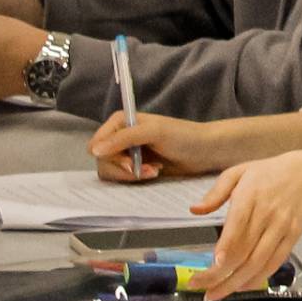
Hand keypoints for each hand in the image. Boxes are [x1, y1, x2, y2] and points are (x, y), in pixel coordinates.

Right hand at [90, 112, 229, 181]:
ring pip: (111, 172)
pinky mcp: (137, 167)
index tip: (130, 163)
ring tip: (155, 171)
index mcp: (120, 122)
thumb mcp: (153, 132)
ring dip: (132, 175)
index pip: (96, 144)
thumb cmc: (184, 135)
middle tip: (148, 169)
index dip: (109, 156)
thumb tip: (94, 150)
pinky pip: (124, 179)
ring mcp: (128, 153)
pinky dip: (137, 179)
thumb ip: (123, 138)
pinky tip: (155, 173)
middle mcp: (120, 136)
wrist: (207, 151)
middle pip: (102, 160)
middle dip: (124, 169)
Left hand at [187, 152, 301, 300]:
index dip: (226, 248)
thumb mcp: (239, 171)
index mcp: (250, 196)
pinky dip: (259, 278)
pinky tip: (242, 286)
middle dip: (221, 274)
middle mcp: (267, 214)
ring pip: (259, 262)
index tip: (212, 264)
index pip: (238, 226)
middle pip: (244, 251)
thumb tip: (194, 210)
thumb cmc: (270, 173)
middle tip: (200, 288)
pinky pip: (275, 262)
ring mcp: (281, 228)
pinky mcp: (292, 238)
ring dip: (236, 282)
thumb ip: (216, 192)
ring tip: (216, 294)